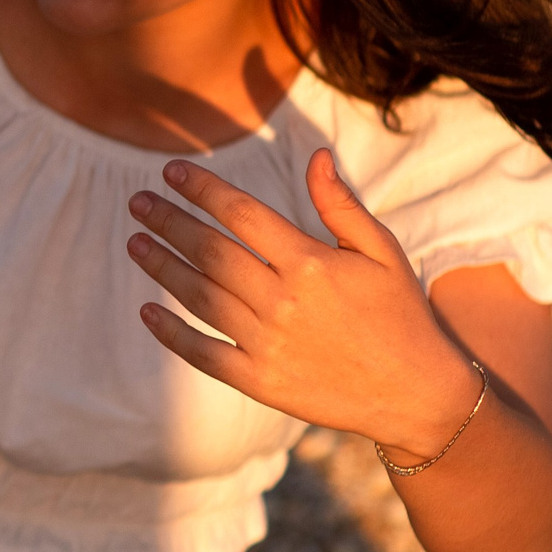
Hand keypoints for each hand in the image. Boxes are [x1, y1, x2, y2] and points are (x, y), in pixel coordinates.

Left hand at [126, 148, 481, 456]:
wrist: (416, 394)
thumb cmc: (401, 314)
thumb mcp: (382, 252)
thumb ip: (341, 205)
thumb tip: (315, 158)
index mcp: (311, 263)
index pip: (241, 214)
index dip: (202, 189)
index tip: (171, 172)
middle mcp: (283, 301)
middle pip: (210, 251)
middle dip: (168, 222)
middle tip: (138, 202)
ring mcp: (267, 343)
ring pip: (199, 297)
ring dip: (162, 266)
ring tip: (135, 242)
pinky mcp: (259, 381)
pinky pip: (203, 353)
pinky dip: (171, 332)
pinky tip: (146, 311)